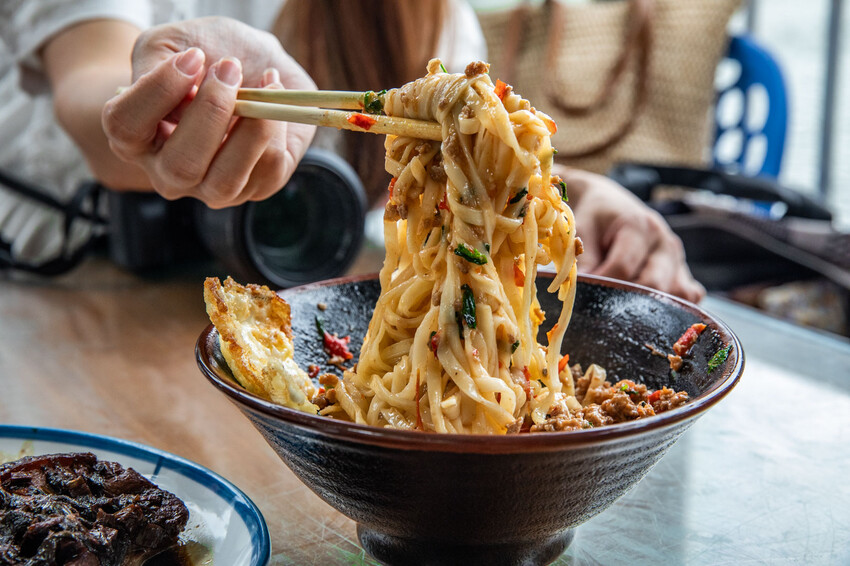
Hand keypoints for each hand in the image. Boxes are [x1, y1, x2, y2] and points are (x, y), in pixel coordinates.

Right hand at [102, 17, 315, 207]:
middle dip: (212, 112)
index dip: (158, 92)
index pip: (126, 127)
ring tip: (264, 84)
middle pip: (180, 165)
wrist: (254, 60)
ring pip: (225, 182)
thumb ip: (161, 63)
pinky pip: (268, 170)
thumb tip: (187, 98)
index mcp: (136, 137)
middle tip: (230, 69)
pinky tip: (275, 99)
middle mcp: (169, 172)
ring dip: (251, 129)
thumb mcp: (173, 41)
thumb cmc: (206, 52)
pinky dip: (277, 128)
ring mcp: (213, 187)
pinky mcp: (257, 187)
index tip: (193, 57)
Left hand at [559, 167, 705, 302]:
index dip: (601, 284)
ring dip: (647, 304)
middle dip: (625, 298)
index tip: (583, 292)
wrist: (610, 204)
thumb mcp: (582, 230)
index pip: (624, 268)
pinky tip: (647, 304)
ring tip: (623, 302)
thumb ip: (582, 260)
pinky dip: (671, 305)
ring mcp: (678, 258)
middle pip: (653, 285)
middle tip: (602, 302)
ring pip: (673, 294)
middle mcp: (665, 243)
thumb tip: (579, 291)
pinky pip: (688, 296)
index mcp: (640, 227)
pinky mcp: (683, 271)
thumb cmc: (595, 218)